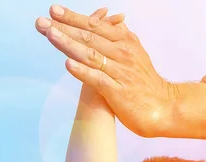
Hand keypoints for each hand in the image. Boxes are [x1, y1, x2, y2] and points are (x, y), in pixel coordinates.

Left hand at [35, 5, 173, 137]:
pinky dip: (82, 71)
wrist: (164, 106)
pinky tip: (68, 65)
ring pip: (91, 54)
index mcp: (125, 42)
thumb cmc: (146, 82)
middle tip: (41, 22)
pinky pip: (97, 79)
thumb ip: (123, 37)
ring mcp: (120, 72)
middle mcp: (122, 53)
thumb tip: (115, 21)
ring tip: (50, 34)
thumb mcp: (136, 54)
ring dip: (68, 43)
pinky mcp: (118, 91)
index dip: (74, 17)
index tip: (54, 10)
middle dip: (63, 27)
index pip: (95, 26)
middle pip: (89, 37)